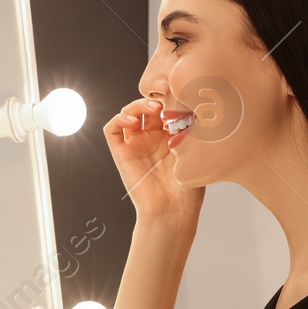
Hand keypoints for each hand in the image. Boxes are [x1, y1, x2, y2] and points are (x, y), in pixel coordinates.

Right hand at [102, 98, 204, 222]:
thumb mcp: (196, 153)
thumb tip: (194, 104)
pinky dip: (119, 119)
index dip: (170, 98)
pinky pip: (112, 129)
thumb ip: (192, 129)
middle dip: (156, 98)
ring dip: (137, 104)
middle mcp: (151, 138)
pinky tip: (133, 121)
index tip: (182, 97)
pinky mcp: (121, 153)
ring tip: (154, 108)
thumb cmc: (188, 189)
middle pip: (147, 106)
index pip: (165, 107)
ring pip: (128, 112)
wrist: (172, 211)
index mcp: (170, 137)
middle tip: (168, 100)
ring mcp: (135, 145)